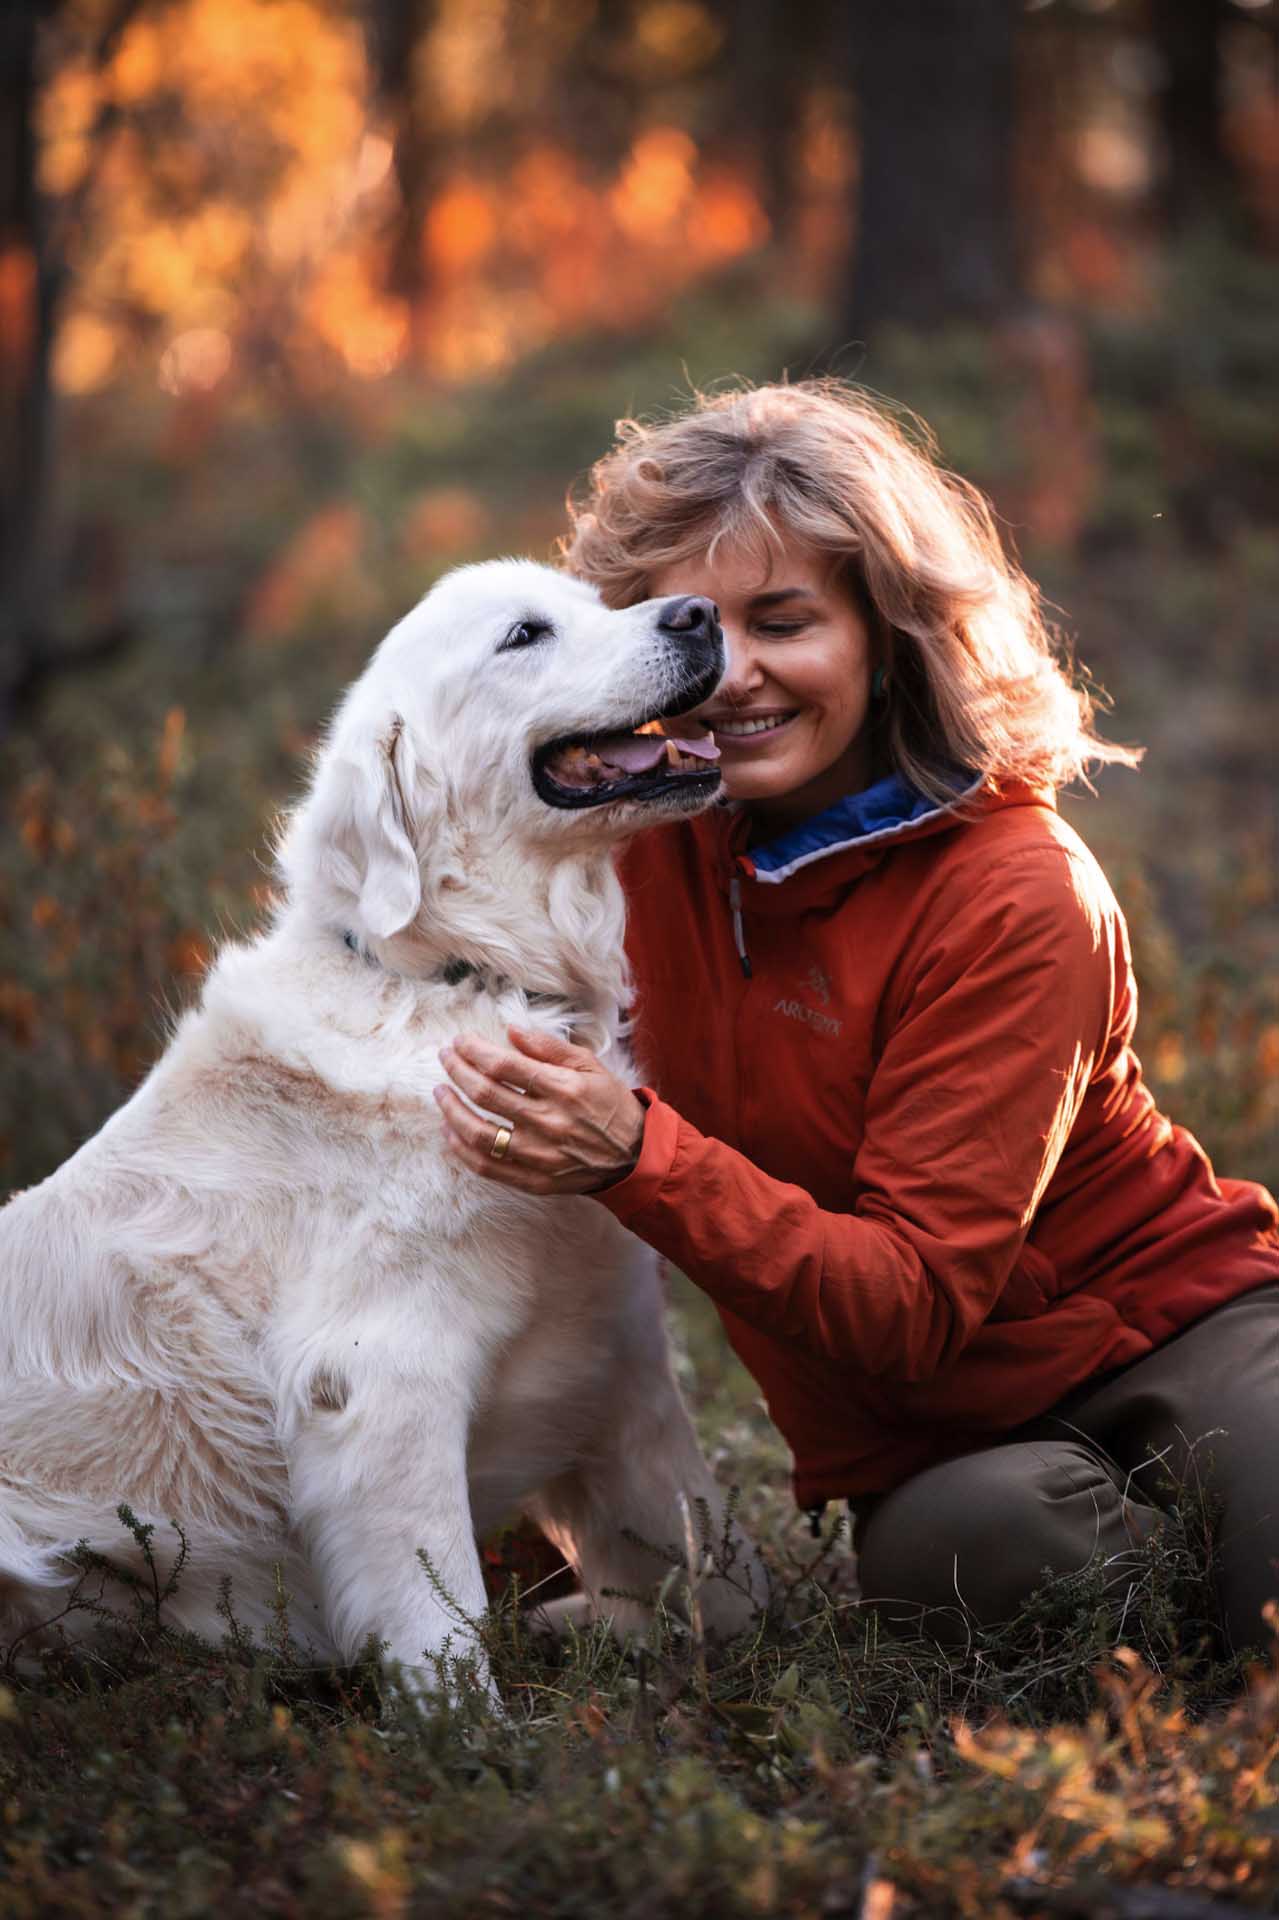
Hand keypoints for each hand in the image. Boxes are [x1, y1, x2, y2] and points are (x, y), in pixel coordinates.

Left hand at [433, 1026, 645, 1195]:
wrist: (635, 1156)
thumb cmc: (610, 1104)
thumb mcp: (590, 1066)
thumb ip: (549, 1047)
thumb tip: (511, 1031)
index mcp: (563, 1089)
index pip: (504, 1066)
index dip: (475, 1051)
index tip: (460, 1042)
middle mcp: (549, 1122)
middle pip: (486, 1094)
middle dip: (457, 1071)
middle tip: (444, 1058)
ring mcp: (540, 1155)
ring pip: (479, 1134)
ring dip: (451, 1110)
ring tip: (441, 1093)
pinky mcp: (535, 1180)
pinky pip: (488, 1167)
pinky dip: (462, 1149)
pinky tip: (450, 1131)